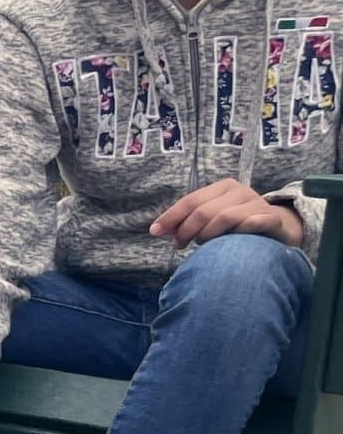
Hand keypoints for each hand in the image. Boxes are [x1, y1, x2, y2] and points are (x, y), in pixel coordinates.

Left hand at [150, 180, 301, 247]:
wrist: (279, 227)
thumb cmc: (239, 224)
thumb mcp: (213, 218)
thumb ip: (189, 220)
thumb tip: (157, 229)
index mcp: (223, 187)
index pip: (191, 200)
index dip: (171, 216)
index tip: (155, 231)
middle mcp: (240, 191)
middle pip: (204, 210)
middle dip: (186, 230)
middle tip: (179, 245)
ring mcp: (257, 204)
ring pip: (224, 218)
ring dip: (207, 235)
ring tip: (201, 245)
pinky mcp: (271, 218)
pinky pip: (251, 224)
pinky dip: (237, 233)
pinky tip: (229, 242)